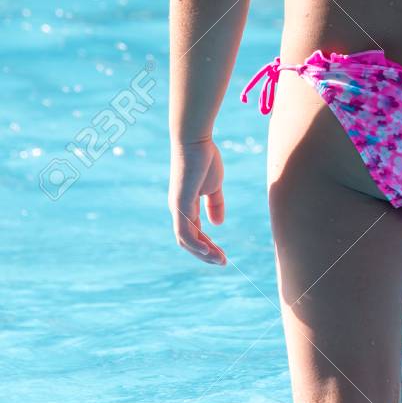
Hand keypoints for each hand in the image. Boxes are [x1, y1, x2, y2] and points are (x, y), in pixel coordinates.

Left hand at [168, 138, 226, 264]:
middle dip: (205, 255)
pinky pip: (185, 231)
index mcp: (185, 206)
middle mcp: (178, 210)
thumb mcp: (214, 186)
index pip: (194, 233)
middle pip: (188, 241)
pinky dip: (196, 244)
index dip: (208, 246)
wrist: (195, 140)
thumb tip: (217, 224)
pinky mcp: (180, 203)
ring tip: (220, 260)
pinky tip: (209, 251)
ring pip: (186, 240)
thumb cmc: (204, 158)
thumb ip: (215, 204)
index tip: (222, 255)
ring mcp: (177, 207)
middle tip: (223, 262)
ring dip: (202, 254)